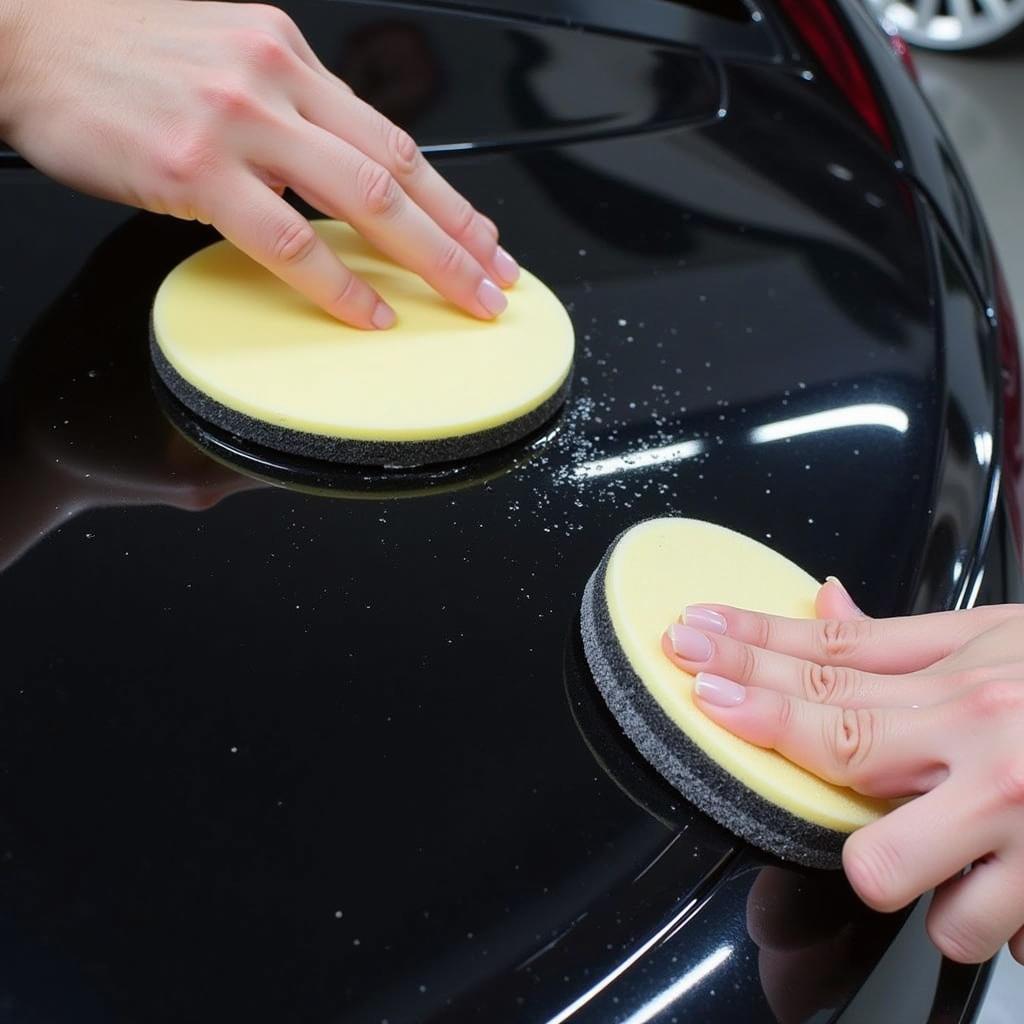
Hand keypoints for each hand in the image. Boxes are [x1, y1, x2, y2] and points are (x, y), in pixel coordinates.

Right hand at [0, 0, 516, 326]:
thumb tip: (330, 165)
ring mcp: (237, 122)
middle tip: (499, 279)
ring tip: (463, 300)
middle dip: (460, 233)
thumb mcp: (219, 54)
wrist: (19, 31)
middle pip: (396, 168)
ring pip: (362, 198)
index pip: (391, 133)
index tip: (485, 235)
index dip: (449, 194)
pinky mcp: (193, 168)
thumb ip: (283, 107)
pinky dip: (338, 283)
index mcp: (286, 53)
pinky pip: (287, 238)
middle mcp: (274, 78)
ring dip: (427, 257)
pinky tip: (370, 312)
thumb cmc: (114, 49)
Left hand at [663, 579, 1023, 964]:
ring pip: (889, 874)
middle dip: (763, 722)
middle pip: (836, 745)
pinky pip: (975, 934)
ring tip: (941, 840)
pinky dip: (981, 916)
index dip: (746, 649)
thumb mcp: (999, 639)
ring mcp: (1017, 823)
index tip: (692, 639)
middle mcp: (984, 746)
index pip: (826, 663)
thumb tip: (819, 606)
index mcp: (966, 681)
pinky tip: (1006, 881)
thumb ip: (897, 639)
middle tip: (716, 697)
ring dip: (902, 868)